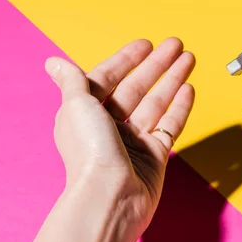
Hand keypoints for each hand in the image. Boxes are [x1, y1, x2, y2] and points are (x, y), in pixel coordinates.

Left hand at [45, 38, 194, 239]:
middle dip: (157, 64)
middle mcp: (110, 126)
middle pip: (137, 87)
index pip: (108, 78)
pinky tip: (188, 88)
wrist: (110, 197)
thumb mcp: (75, 107)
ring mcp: (134, 141)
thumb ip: (73, 81)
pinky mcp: (155, 155)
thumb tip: (53, 62)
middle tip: (176, 44)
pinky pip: (170, 124)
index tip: (146, 44)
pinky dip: (179, 106)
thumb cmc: (89, 153)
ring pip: (157, 102)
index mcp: (86, 114)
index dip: (126, 60)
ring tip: (188, 59)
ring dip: (172, 79)